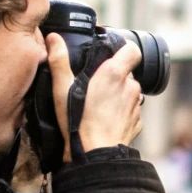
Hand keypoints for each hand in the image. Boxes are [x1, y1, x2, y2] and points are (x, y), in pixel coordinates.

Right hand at [48, 37, 143, 156]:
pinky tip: (106, 119)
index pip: (132, 50)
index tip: (110, 56)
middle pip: (127, 72)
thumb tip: (54, 38)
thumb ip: (59, 60)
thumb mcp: (62, 89)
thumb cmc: (79, 121)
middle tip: (95, 84)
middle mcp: (131, 86)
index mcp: (115, 73)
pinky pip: (131, 110)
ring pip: (130, 91)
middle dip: (114, 75)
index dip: (123, 50)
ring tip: (98, 104)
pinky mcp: (137, 122)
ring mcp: (136, 105)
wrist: (95, 155)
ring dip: (118, 94)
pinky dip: (121, 111)